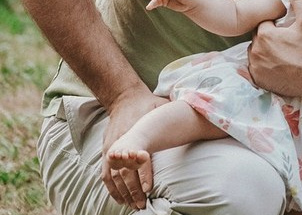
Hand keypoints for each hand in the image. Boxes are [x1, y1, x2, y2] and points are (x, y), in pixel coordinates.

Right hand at [100, 86, 167, 207]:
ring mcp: (110, 148)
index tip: (149, 188)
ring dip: (123, 194)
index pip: (137, 158)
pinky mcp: (105, 152)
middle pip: (124, 173)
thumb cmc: (146, 102)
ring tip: (135, 205)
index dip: (143, 174)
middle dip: (133, 191)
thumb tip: (196, 111)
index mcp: (134, 132)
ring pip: (114, 178)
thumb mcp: (160, 103)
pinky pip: (106, 175)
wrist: (124, 97)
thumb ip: (172, 111)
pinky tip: (121, 200)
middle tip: (143, 204)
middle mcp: (119, 143)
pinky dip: (112, 189)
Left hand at [247, 0, 301, 98]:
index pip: (263, 23)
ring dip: (263, 51)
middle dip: (268, 36)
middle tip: (284, 40)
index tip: (285, 29)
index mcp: (265, 35)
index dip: (274, 24)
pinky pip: (254, 69)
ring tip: (280, 52)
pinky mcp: (259, 81)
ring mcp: (256, 68)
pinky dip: (261, 65)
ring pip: (255, 53)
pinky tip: (274, 64)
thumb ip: (298, 1)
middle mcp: (255, 52)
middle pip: (258, 38)